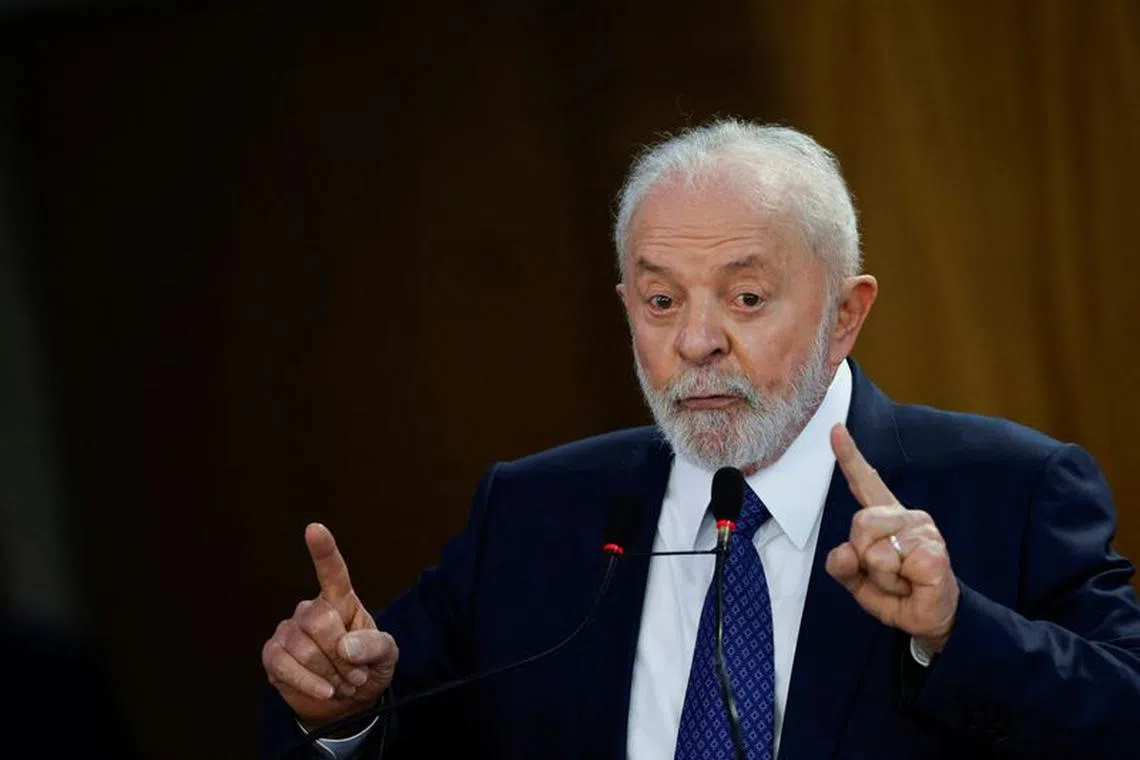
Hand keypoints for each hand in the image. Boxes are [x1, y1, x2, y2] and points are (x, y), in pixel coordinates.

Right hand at [261, 523, 398, 727]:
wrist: (346, 703)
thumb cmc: (366, 668)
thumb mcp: (387, 656)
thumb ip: (375, 645)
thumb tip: (345, 646)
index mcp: (341, 600)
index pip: (332, 571)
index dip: (323, 550)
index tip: (314, 529)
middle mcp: (311, 609)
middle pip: (320, 621)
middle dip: (342, 656)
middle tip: (356, 675)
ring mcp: (289, 630)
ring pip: (303, 649)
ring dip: (330, 675)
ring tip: (343, 685)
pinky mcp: (272, 655)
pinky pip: (284, 666)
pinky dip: (309, 684)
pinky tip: (325, 692)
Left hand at [825, 424, 958, 652]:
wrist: (931, 620)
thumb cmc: (897, 592)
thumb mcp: (858, 580)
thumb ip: (842, 565)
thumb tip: (844, 553)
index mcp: (886, 518)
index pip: (865, 482)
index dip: (849, 456)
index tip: (835, 429)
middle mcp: (906, 517)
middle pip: (860, 522)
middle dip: (861, 555)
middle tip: (884, 573)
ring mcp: (924, 532)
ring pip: (874, 549)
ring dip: (879, 575)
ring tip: (899, 580)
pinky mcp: (934, 553)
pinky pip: (894, 565)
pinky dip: (897, 584)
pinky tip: (913, 585)